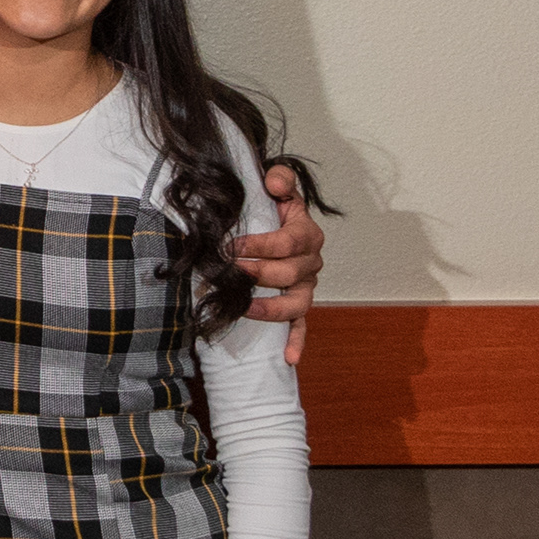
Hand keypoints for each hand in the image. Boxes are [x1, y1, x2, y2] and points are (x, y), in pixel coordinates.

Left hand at [233, 166, 324, 366]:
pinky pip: (300, 325)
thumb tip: (275, 182)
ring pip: (296, 303)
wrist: (275, 220)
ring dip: (270, 308)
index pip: (287, 242)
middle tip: (229, 272)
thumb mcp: (277, 187)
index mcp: (306, 234)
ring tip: (245, 308)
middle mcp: (310, 262)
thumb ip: (280, 179)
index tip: (230, 247)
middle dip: (257, 274)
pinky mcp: (298, 304)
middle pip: (289, 274)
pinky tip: (289, 359)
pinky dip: (296, 342)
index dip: (259, 245)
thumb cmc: (272, 206)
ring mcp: (306, 286)